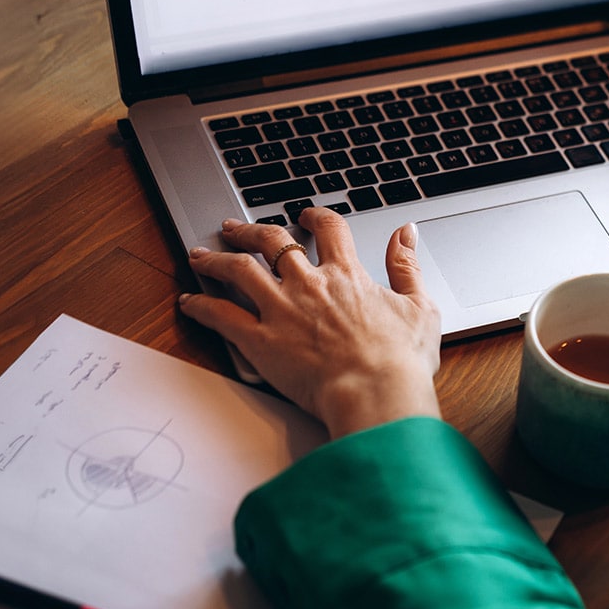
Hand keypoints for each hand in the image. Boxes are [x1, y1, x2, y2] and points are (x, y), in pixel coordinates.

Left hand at [178, 208, 441, 439]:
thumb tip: (407, 232)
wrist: (376, 393)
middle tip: (233, 227)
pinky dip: (201, 306)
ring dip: (215, 259)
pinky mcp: (259, 340)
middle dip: (248, 230)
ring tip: (200, 255)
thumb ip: (408, 265)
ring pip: (237, 270)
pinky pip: (221, 315)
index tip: (304, 215)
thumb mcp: (420, 306)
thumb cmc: (400, 361)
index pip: (327, 230)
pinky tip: (189, 303)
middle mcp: (308, 284)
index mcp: (346, 276)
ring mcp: (280, 310)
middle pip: (270, 241)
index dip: (314, 217)